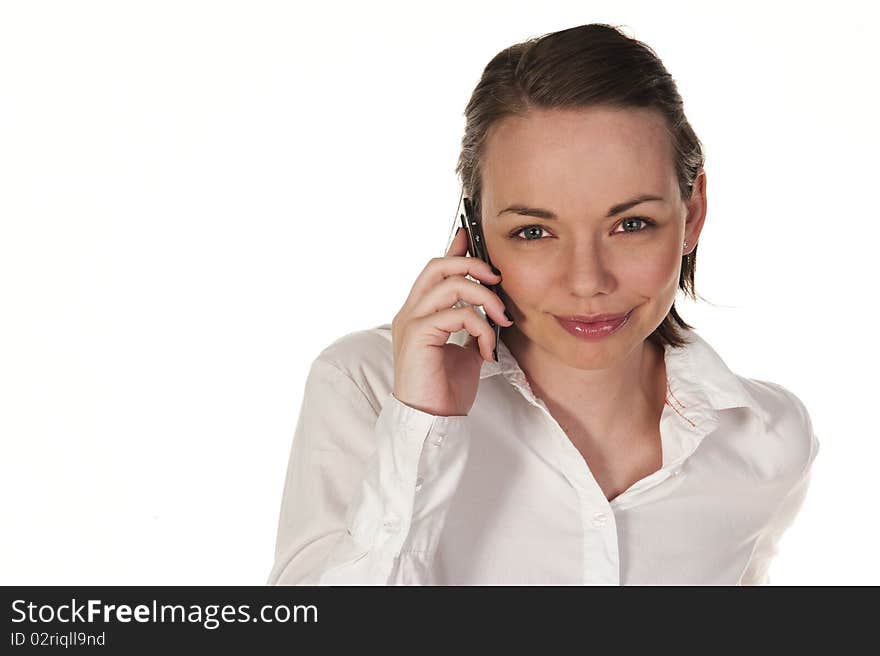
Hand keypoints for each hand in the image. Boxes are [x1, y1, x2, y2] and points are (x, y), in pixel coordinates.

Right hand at [391, 227, 512, 416]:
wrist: (434, 421)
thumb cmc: (446, 390)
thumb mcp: (466, 349)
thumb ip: (471, 324)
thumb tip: (486, 307)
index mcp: (419, 313)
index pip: (435, 269)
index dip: (454, 249)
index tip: (470, 234)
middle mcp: (410, 313)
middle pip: (437, 265)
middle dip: (472, 264)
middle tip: (498, 279)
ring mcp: (410, 323)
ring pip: (450, 284)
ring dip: (485, 297)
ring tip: (501, 319)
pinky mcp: (417, 336)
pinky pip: (456, 313)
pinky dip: (480, 327)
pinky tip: (486, 349)